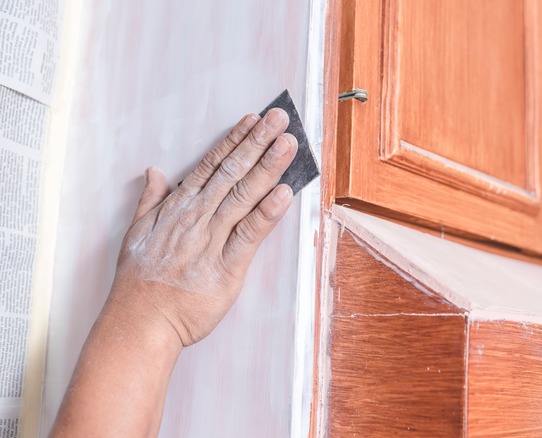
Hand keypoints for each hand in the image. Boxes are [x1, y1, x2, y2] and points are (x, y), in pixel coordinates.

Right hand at [106, 109, 297, 346]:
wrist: (139, 322)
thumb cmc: (139, 282)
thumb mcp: (136, 233)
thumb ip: (151, 200)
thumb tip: (155, 172)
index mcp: (179, 208)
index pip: (211, 165)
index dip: (235, 141)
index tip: (253, 120)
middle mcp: (197, 217)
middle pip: (232, 172)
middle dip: (258, 143)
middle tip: (280, 119)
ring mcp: (212, 240)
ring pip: (244, 196)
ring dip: (268, 168)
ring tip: (288, 144)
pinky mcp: (227, 267)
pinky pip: (250, 234)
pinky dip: (268, 213)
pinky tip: (284, 193)